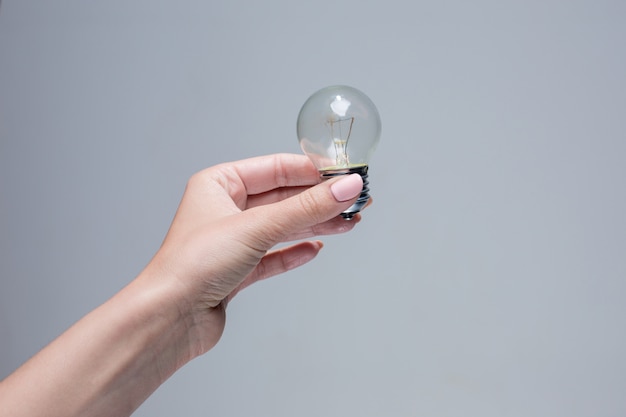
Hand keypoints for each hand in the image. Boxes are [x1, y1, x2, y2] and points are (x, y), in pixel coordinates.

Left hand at [144, 153, 364, 353]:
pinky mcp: (237, 271)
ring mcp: (232, 241)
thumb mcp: (257, 227)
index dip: (314, 172)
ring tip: (349, 224)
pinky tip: (315, 251)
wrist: (169, 319)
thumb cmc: (194, 264)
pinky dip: (295, 253)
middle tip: (355, 202)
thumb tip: (346, 188)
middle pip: (284, 198)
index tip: (346, 176)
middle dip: (320, 201)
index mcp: (220, 184)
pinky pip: (274, 256)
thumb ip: (305, 209)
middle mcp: (225, 209)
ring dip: (316, 226)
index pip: (277, 168)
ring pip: (283, 227)